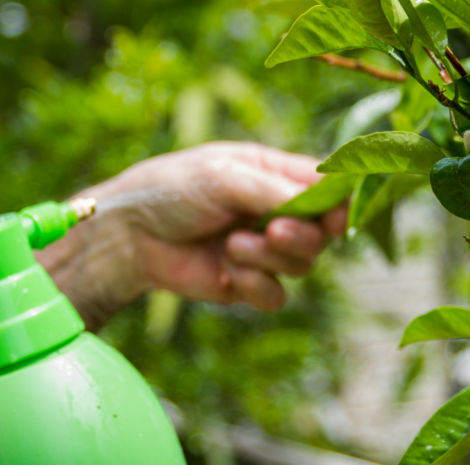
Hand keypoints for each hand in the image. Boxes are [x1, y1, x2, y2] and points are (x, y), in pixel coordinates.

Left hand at [38, 142, 345, 327]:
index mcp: (277, 175)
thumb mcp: (226, 176)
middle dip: (302, 234)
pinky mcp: (247, 283)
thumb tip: (330, 202)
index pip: (329, 188)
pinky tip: (228, 272)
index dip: (341, 203)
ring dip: (270, 258)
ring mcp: (264, 249)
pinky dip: (255, 285)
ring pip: (303, 264)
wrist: (128, 235)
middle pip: (324, 231)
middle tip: (273, 231)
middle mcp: (277, 211)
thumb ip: (278, 190)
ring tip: (232, 245)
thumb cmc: (173, 189)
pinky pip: (276, 295)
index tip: (336, 216)